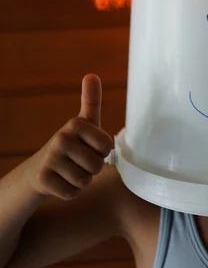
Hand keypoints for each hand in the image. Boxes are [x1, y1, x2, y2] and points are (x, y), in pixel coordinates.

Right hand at [25, 74, 113, 199]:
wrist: (40, 167)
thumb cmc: (73, 144)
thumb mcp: (85, 122)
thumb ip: (91, 100)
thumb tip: (91, 74)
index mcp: (76, 124)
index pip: (107, 146)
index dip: (102, 151)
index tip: (90, 146)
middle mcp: (61, 138)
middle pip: (97, 165)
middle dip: (92, 168)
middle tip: (80, 161)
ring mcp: (50, 159)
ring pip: (85, 180)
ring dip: (82, 180)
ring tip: (71, 170)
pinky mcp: (43, 179)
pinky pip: (73, 192)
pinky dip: (71, 191)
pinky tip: (62, 181)